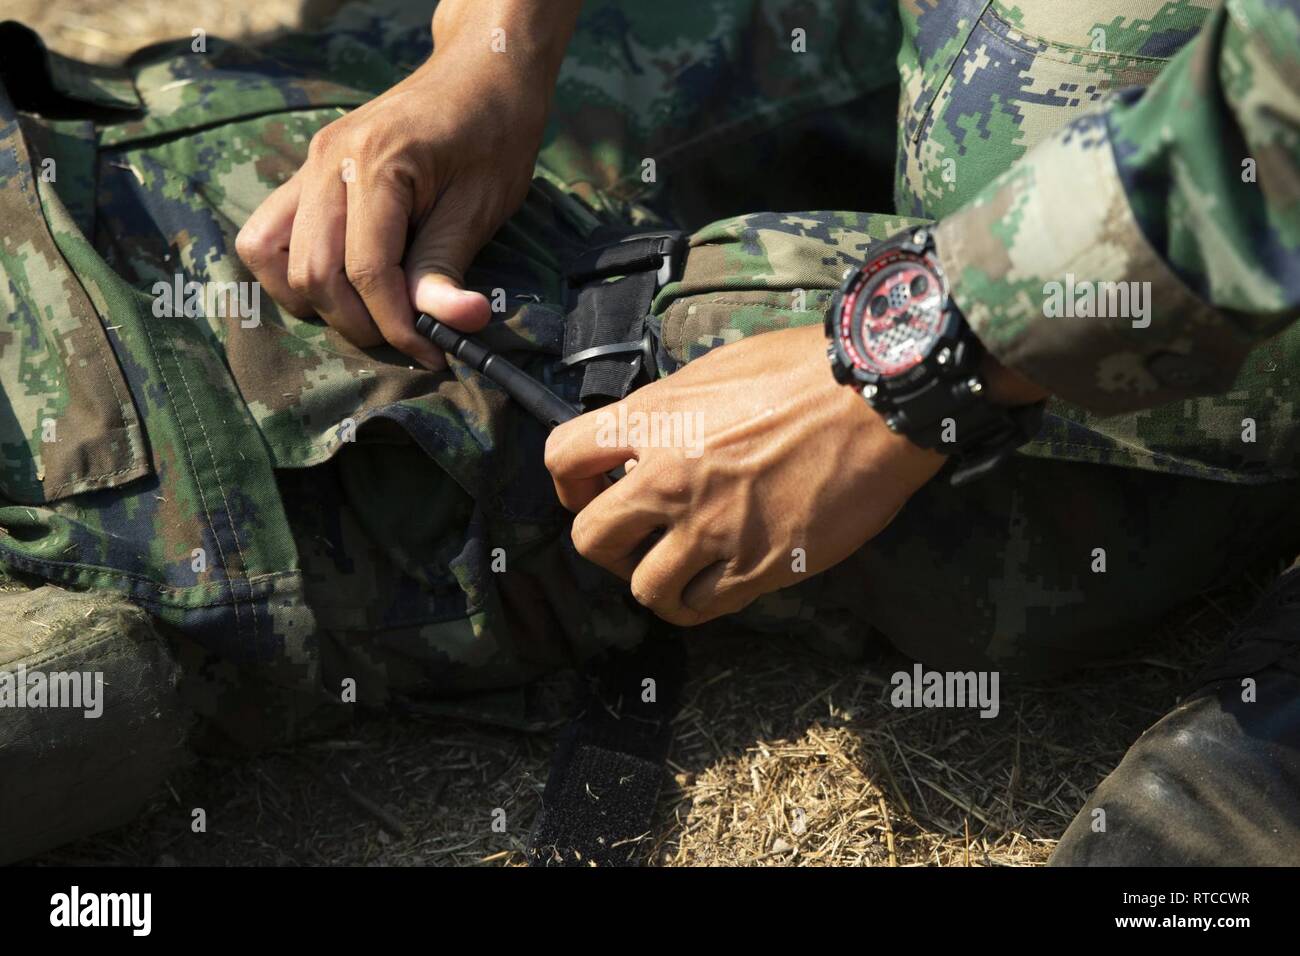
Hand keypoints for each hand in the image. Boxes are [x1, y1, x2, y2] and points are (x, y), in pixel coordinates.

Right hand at [236, 1, 579, 367]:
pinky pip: (271, 233)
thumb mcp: (483, 204)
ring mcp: (310, 164)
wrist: (481, 72)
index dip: (397, 326)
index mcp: (375, 164)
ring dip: (315, 301)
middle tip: (408, 338)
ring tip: (371, 314)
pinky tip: (342, 286)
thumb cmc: (493, 133)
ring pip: (271, 255)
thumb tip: (451, 328)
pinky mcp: (309, 173)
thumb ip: (448, 267)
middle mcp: (328, 162)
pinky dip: (295, 271)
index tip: (433, 352)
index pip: (367, 271)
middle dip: (359, 322)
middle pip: (313, 273)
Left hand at [545, 324, 948, 624]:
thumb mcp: (719, 369)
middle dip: (607, 548)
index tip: (595, 494)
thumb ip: (672, 408)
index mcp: (655, 419)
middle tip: (635, 543)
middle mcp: (670, 478)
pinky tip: (718, 583)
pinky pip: (702, 607)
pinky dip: (701, 601)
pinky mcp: (757, 566)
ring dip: (656, 583)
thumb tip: (649, 437)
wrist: (879, 400)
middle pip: (590, 540)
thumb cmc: (808, 371)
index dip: (570, 486)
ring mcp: (712, 528)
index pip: (563, 458)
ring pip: (645, 590)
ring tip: (680, 572)